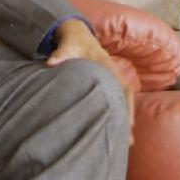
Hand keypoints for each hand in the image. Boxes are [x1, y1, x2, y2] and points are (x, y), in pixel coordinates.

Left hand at [47, 20, 135, 140]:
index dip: (126, 104)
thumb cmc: (73, 43)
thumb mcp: (68, 46)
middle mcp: (113, 75)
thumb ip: (61, 54)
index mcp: (108, 66)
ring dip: (124, 121)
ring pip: (122, 103)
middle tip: (129, 142)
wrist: (76, 36)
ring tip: (126, 144)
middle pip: (125, 99)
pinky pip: (114, 102)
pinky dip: (117, 116)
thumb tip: (51, 62)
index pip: (122, 86)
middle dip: (128, 119)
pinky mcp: (105, 86)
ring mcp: (110, 81)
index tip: (128, 122)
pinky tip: (115, 132)